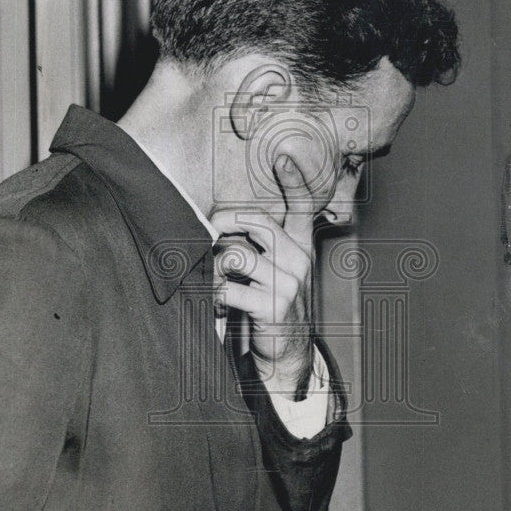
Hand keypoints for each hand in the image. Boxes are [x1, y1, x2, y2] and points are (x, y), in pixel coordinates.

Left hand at [211, 159, 315, 397]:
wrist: (286, 352)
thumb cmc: (270, 305)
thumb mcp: (275, 272)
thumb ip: (260, 247)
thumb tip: (219, 225)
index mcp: (301, 247)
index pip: (303, 207)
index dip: (294, 181)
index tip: (281, 157)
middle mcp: (299, 259)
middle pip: (257, 220)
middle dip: (224, 221)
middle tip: (207, 231)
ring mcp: (289, 282)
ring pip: (236, 253)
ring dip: (214, 264)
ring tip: (213, 277)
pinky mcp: (274, 304)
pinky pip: (228, 287)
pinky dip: (213, 293)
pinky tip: (216, 303)